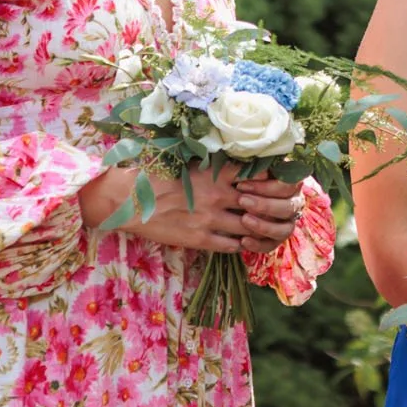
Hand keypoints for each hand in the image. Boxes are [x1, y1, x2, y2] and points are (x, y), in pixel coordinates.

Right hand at [77, 163, 300, 253]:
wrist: (130, 200)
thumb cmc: (158, 176)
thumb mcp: (188, 163)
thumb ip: (213, 165)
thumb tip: (236, 161)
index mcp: (215, 174)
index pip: (256, 175)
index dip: (270, 180)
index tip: (276, 183)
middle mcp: (217, 196)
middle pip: (259, 204)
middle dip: (270, 207)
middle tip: (276, 209)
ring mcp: (210, 219)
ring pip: (249, 227)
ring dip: (258, 228)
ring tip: (260, 227)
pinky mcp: (200, 239)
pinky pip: (231, 245)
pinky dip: (240, 244)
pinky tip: (241, 240)